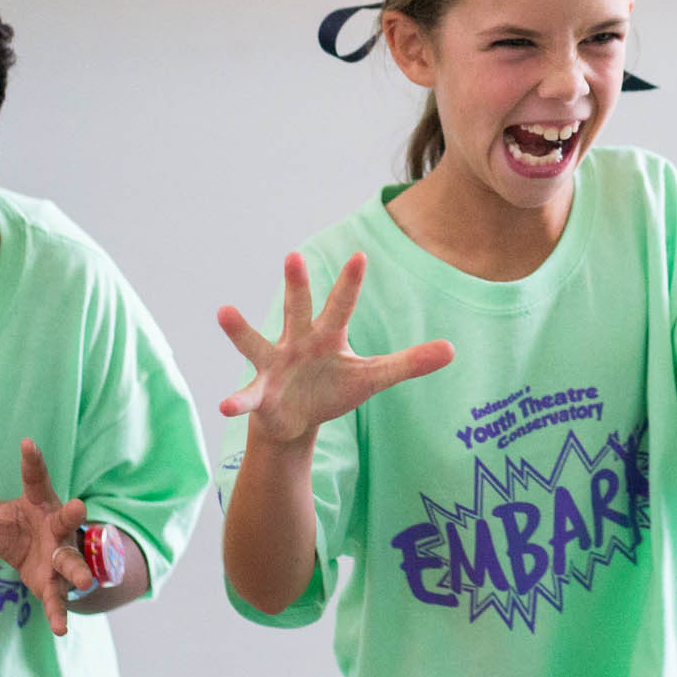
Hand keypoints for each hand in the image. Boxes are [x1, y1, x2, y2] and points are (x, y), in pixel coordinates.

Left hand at [0, 439, 91, 637]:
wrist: (44, 557)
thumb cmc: (14, 528)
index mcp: (37, 502)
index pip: (34, 478)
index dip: (32, 461)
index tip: (27, 443)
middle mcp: (55, 526)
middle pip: (66, 519)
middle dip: (73, 514)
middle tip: (79, 507)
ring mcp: (60, 555)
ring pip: (70, 562)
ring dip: (77, 570)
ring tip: (83, 580)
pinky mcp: (54, 583)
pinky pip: (58, 599)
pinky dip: (59, 613)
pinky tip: (60, 629)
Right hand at [217, 252, 453, 444]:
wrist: (296, 420)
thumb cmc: (332, 389)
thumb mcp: (373, 378)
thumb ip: (408, 363)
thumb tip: (452, 350)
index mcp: (327, 336)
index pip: (342, 305)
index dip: (350, 283)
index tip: (360, 255)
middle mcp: (297, 342)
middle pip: (298, 309)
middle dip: (297, 285)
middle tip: (294, 256)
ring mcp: (275, 365)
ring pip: (257, 343)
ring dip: (241, 329)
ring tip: (223, 311)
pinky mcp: (260, 393)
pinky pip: (246, 395)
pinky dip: (237, 400)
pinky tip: (225, 406)